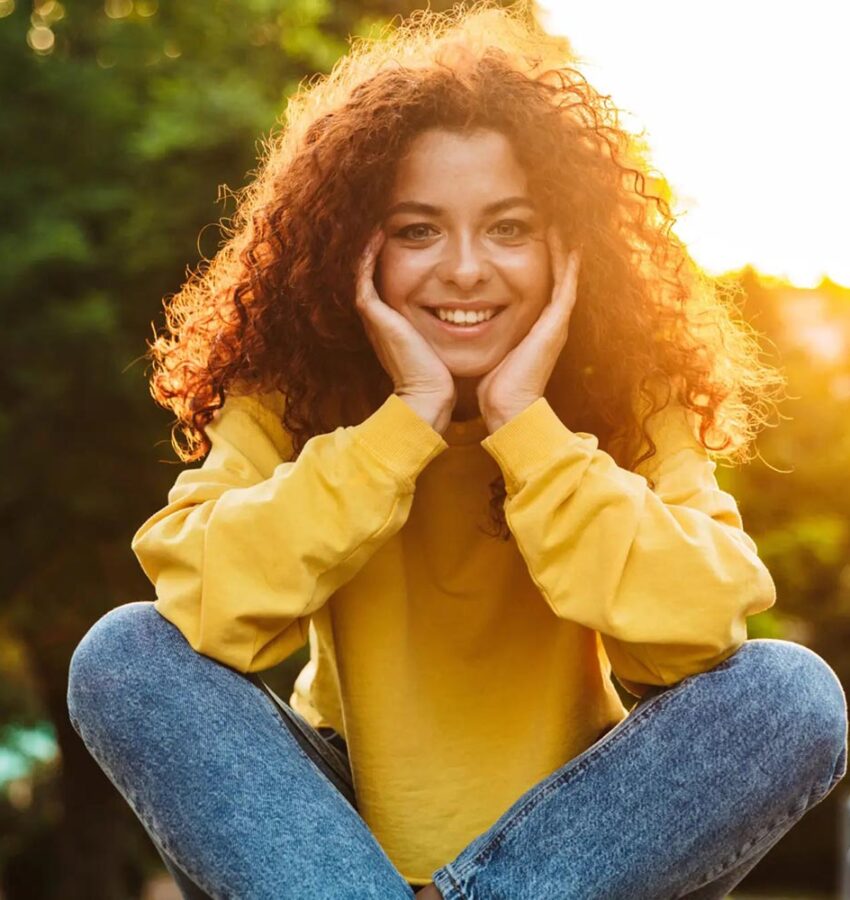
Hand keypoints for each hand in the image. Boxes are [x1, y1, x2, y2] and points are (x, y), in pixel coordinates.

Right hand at [355, 228, 455, 432]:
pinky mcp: (373, 313)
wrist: (430, 396)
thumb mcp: (449, 341)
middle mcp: (382, 317)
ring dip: (372, 245)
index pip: (394, 282)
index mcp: (397, 323)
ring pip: (364, 270)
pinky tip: (379, 232)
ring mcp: (375, 314)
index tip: (417, 238)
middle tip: (393, 222)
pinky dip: (367, 254)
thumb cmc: (445, 374)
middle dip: (383, 248)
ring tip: (383, 221)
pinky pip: (363, 275)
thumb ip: (454, 325)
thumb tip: (479, 314)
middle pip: (376, 272)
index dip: (402, 259)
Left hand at [476, 228, 581, 431]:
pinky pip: (566, 286)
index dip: (537, 265)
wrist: (510, 410)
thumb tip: (462, 324)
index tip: (529, 241)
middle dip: (553, 251)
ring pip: (566, 277)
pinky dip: (568, 264)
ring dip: (563, 251)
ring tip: (559, 224)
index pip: (539, 288)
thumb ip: (483, 336)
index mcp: (535, 329)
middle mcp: (550, 323)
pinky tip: (568, 242)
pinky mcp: (556, 325)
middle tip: (550, 223)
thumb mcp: (489, 352)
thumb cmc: (495, 388)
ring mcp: (556, 323)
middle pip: (557, 278)